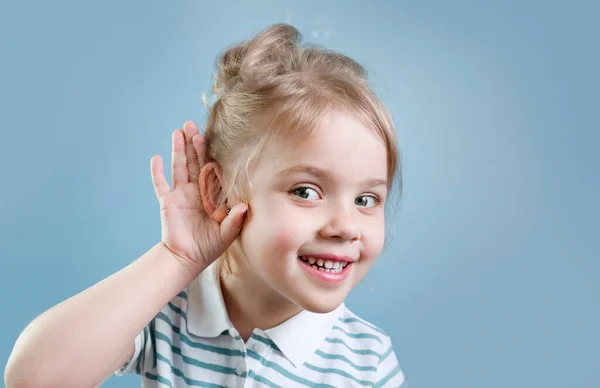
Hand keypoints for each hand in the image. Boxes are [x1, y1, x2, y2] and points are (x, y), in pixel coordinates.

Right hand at [150, 121, 246, 272]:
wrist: (188, 258)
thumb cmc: (210, 246)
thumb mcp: (227, 234)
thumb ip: (235, 220)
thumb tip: (245, 206)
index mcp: (212, 194)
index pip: (212, 169)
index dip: (210, 154)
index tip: (210, 137)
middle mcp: (196, 190)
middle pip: (195, 162)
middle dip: (194, 144)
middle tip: (193, 125)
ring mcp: (181, 194)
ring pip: (179, 167)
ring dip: (178, 150)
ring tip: (178, 132)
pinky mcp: (167, 202)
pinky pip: (160, 184)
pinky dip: (157, 172)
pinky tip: (155, 159)